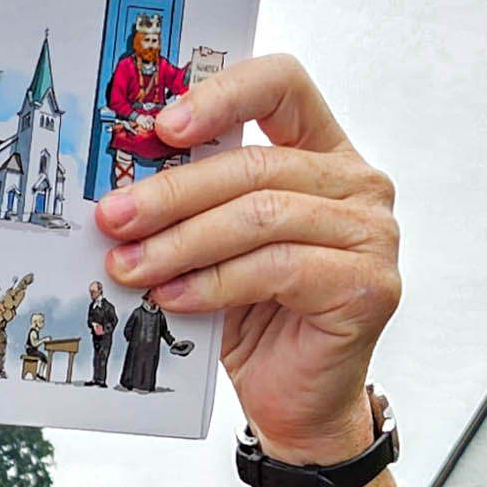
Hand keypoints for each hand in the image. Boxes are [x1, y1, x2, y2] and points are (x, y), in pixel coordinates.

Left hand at [91, 56, 397, 461]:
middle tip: (113, 217)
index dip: (220, 95)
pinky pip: (276, 268)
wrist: (295, 401)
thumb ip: (194, 203)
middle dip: (172, 193)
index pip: (282, 85)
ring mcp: (372, 234)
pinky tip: (174, 297)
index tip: (160, 127)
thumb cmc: (254, 315)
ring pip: (260, 217)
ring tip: (130, 266)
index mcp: (324, 151)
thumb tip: (119, 186)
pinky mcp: (369, 286)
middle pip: (255, 165)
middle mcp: (358, 184)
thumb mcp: (217, 243)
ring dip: (181, 243)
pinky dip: (213, 283)